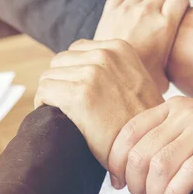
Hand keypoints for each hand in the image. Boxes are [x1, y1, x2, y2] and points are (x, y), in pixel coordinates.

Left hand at [35, 39, 163, 174]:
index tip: (76, 92)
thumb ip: (113, 69)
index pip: (77, 50)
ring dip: (52, 94)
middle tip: (67, 106)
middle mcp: (105, 55)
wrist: (148, 145)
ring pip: (48, 77)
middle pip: (59, 62)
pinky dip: (44, 104)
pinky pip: (44, 91)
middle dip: (60, 83)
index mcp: (119, 48)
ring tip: (63, 113)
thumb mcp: (135, 82)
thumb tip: (84, 69)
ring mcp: (91, 73)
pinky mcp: (79, 94)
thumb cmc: (141, 122)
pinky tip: (57, 117)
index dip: (72, 73)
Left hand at [94, 0, 189, 91]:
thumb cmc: (136, 86)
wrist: (105, 82)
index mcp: (163, 26)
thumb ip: (173, 66)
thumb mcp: (165, 79)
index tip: (179, 12)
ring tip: (149, 5)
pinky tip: (132, 0)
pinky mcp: (109, 11)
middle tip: (164, 10)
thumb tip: (181, 68)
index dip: (182, 3)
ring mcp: (126, 10)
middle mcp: (146, 13)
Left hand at [108, 97, 192, 193]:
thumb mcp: (189, 131)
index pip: (129, 132)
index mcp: (172, 108)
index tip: (118, 182)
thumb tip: (125, 173)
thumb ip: (161, 142)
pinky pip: (188, 174)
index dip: (116, 161)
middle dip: (136, 184)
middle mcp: (186, 113)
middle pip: (142, 153)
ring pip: (161, 165)